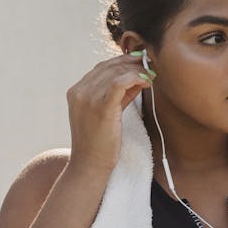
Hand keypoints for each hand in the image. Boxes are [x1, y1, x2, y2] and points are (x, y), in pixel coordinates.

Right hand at [66, 51, 153, 174]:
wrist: (90, 165)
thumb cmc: (99, 144)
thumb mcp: (106, 114)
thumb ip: (119, 95)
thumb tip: (138, 79)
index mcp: (76, 91)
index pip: (101, 68)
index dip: (122, 62)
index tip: (140, 62)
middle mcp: (79, 91)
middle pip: (109, 67)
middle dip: (132, 63)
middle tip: (150, 64)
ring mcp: (88, 98)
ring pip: (116, 72)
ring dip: (137, 70)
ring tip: (151, 74)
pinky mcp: (101, 107)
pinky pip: (120, 83)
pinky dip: (135, 77)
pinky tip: (147, 81)